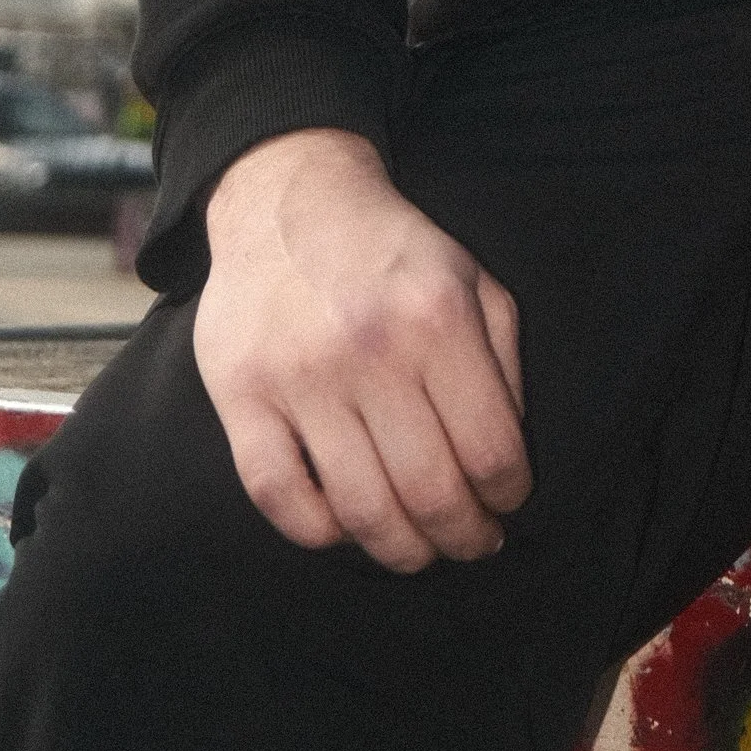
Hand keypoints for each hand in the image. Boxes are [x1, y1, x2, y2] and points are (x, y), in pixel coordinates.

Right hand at [194, 128, 530, 571]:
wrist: (288, 199)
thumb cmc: (392, 251)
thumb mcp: (471, 280)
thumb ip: (502, 363)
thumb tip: (508, 455)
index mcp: (437, 319)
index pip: (491, 449)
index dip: (508, 496)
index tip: (508, 505)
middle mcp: (370, 351)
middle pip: (430, 491)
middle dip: (462, 537)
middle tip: (470, 544)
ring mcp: (300, 377)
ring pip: (359, 508)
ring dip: (398, 550)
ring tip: (416, 551)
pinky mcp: (242, 396)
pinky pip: (278, 496)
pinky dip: (317, 532)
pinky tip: (343, 528)